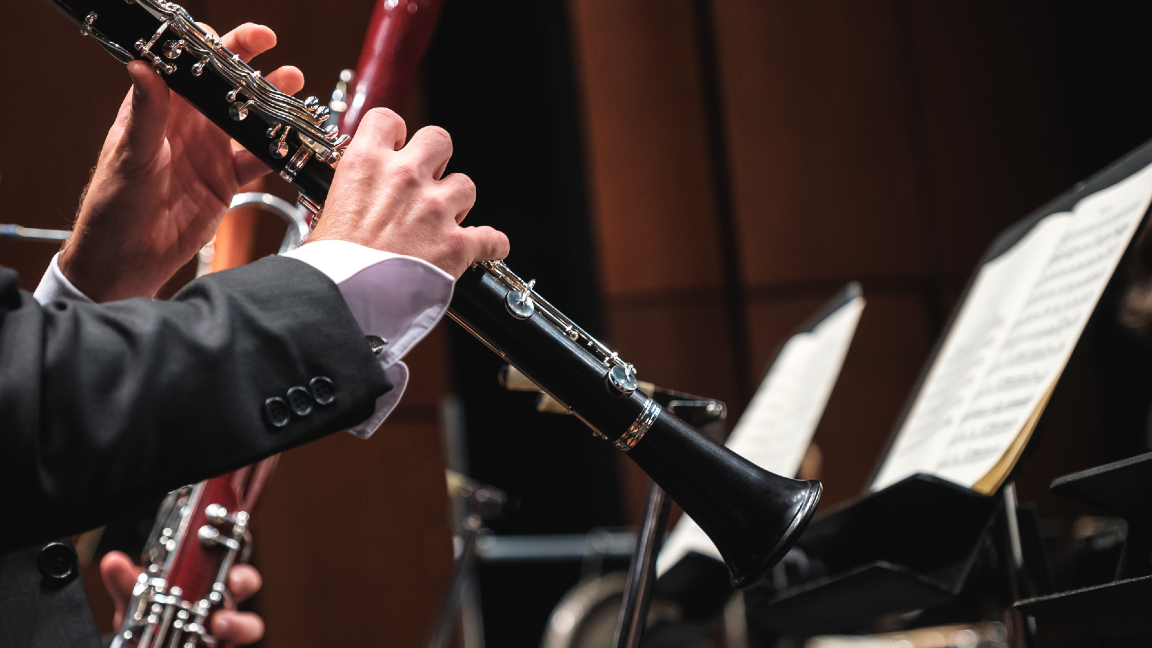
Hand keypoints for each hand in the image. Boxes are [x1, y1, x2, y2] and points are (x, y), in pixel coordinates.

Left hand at [58, 24, 304, 301]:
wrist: (128, 256)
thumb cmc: (114, 203)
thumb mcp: (131, 153)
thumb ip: (146, 111)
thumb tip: (144, 67)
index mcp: (158, 109)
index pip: (185, 66)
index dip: (208, 46)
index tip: (226, 38)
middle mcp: (186, 125)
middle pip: (223, 86)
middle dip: (249, 64)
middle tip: (271, 45)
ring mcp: (209, 152)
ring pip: (247, 118)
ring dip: (271, 102)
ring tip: (294, 85)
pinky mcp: (226, 181)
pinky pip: (258, 161)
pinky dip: (279, 151)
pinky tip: (295, 141)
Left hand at [101, 551, 264, 645]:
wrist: (143, 645)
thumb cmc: (148, 616)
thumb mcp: (135, 599)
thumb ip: (125, 583)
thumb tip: (113, 561)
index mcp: (207, 579)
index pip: (231, 559)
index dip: (237, 558)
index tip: (228, 560)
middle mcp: (221, 601)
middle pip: (249, 584)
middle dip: (243, 583)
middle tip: (228, 587)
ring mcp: (224, 628)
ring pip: (251, 624)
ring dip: (238, 623)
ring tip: (218, 626)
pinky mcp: (220, 647)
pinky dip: (221, 646)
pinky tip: (202, 647)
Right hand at [309, 109, 509, 277]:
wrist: (344, 298)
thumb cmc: (331, 263)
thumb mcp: (328, 209)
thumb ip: (354, 192)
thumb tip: (361, 197)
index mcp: (367, 164)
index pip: (388, 120)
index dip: (395, 133)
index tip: (396, 147)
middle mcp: (405, 178)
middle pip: (439, 139)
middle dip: (437, 159)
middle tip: (427, 181)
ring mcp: (435, 209)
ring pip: (466, 184)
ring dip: (458, 200)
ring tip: (445, 219)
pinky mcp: (456, 244)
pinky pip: (491, 237)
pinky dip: (492, 243)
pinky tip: (489, 247)